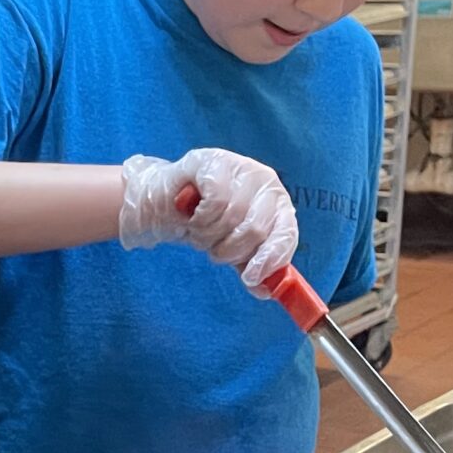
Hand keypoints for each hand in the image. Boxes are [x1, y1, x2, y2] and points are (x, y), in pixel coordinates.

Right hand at [117, 149, 298, 290]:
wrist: (167, 201)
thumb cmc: (204, 222)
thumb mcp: (232, 248)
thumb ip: (250, 266)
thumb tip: (265, 290)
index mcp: (278, 204)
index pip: (286, 233)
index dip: (270, 259)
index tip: (250, 277)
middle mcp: (266, 182)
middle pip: (256, 230)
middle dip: (229, 249)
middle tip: (214, 248)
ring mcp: (241, 168)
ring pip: (231, 217)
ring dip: (208, 236)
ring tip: (200, 231)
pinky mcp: (214, 162)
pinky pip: (214, 200)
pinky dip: (199, 218)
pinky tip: (192, 215)